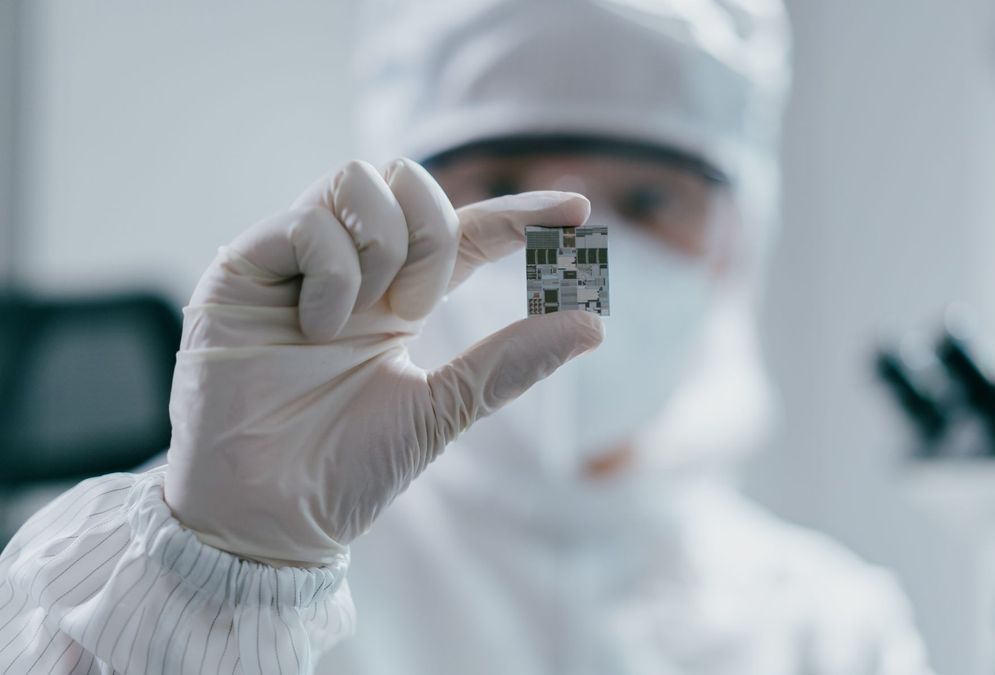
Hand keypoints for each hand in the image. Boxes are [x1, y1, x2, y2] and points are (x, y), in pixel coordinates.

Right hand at [163, 159, 602, 565]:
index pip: (467, 236)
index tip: (578, 207)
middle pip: (411, 184)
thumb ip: (508, 364)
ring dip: (382, 246)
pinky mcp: (243, 270)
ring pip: (358, 179)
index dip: (520, 214)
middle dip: (434, 230)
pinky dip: (331, 269)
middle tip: (417, 305)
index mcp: (399, 302)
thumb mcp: (440, 411)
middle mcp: (351, 272)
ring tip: (358, 320)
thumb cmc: (345, 472)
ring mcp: (296, 265)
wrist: (265, 519)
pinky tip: (316, 326)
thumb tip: (593, 324)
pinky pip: (306, 222)